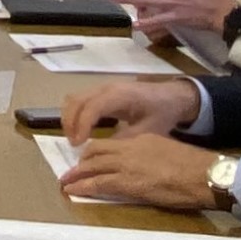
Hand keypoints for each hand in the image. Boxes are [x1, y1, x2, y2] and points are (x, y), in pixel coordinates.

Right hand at [60, 77, 199, 139]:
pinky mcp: (101, 92)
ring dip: (69, 118)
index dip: (82, 126)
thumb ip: (126, 139)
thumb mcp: (149, 130)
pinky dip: (74, 114)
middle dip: (70, 123)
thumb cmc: (162, 113)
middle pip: (77, 101)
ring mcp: (102, 88)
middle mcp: (107, 88)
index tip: (79, 145)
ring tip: (74, 139)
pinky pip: (79, 100)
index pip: (92, 107)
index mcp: (120, 96)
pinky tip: (80, 130)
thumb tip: (103, 151)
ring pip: (74, 99)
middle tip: (73, 145)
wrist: (171, 96)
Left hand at [60, 131, 225, 209]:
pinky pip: (98, 184)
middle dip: (82, 161)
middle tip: (72, 171)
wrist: (205, 174)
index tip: (89, 159)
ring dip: (77, 175)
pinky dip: (82, 187)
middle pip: (96, 151)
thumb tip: (145, 168)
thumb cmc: (195, 169)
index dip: (97, 152)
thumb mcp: (170, 154)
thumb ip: (153, 158)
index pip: (112, 144)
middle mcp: (131, 148)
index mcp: (143, 139)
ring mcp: (127, 164)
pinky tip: (73, 191)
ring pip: (93, 166)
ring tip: (66, 182)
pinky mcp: (127, 182)